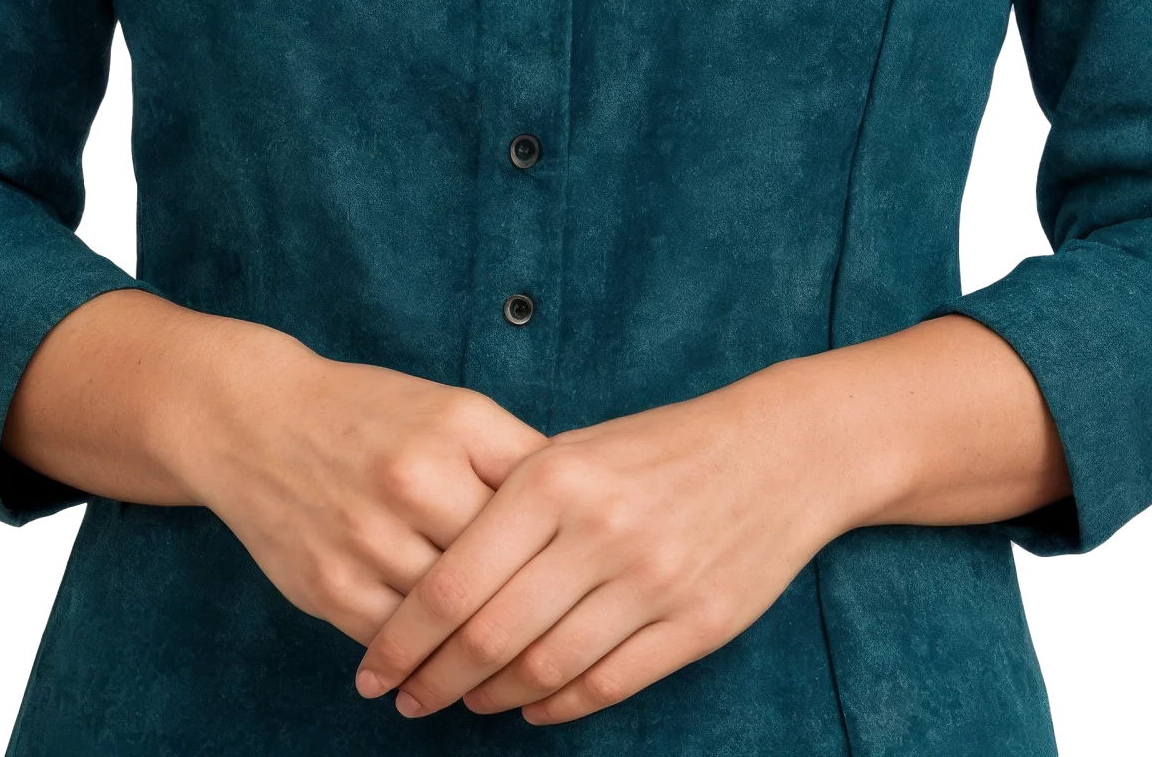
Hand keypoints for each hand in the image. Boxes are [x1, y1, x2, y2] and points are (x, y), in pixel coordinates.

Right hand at [186, 345, 553, 649]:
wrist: (257, 420)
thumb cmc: (370, 415)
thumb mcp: (450, 409)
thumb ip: (512, 456)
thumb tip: (580, 516)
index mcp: (458, 426)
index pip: (541, 500)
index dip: (570, 544)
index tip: (590, 577)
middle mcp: (414, 478)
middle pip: (501, 566)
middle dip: (536, 607)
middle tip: (567, 640)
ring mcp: (368, 536)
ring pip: (451, 617)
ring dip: (485, 652)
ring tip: (517, 670)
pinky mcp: (329, 585)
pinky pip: (397, 642)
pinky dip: (426, 662)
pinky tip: (448, 673)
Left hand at [351, 373, 841, 725]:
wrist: (779, 451)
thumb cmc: (662, 446)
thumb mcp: (577, 448)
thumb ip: (510, 503)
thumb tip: (432, 577)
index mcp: (555, 477)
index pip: (453, 581)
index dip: (402, 637)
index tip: (371, 667)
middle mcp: (598, 530)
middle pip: (488, 635)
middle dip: (432, 679)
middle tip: (402, 698)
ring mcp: (650, 581)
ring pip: (543, 669)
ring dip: (489, 697)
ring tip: (461, 701)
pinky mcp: (694, 624)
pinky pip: (605, 684)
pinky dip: (555, 706)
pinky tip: (528, 705)